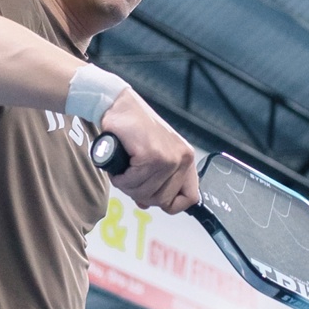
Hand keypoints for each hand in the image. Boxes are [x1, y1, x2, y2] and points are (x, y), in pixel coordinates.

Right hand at [101, 86, 198, 212]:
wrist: (118, 105)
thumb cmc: (132, 129)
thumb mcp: (152, 156)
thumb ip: (155, 180)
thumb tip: (147, 204)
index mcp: (186, 158)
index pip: (190, 197)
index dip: (169, 203)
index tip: (152, 197)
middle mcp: (182, 158)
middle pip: (162, 200)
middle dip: (140, 193)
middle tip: (129, 176)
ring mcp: (168, 158)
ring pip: (145, 193)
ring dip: (127, 185)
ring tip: (123, 167)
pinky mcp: (152, 156)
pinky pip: (132, 182)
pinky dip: (120, 178)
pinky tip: (119, 163)